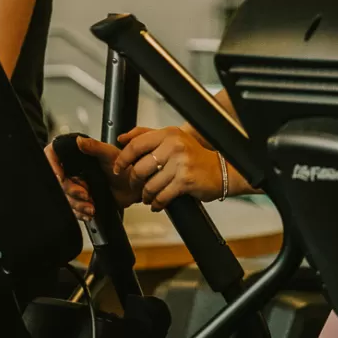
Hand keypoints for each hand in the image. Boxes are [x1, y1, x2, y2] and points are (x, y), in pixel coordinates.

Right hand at [45, 135, 140, 219]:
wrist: (134, 187)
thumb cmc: (125, 167)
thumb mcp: (110, 154)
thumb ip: (94, 146)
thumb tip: (79, 140)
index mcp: (77, 156)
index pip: (54, 158)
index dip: (53, 168)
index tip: (61, 177)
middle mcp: (74, 170)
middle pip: (59, 182)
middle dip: (72, 191)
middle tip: (86, 193)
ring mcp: (77, 185)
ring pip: (66, 197)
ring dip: (78, 204)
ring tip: (91, 205)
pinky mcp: (81, 199)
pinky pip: (73, 208)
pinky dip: (81, 212)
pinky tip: (90, 211)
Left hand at [112, 125, 228, 210]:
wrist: (220, 170)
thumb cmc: (194, 156)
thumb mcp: (172, 138)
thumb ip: (145, 135)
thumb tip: (122, 138)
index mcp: (168, 133)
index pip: (136, 145)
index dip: (123, 159)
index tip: (118, 168)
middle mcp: (174, 145)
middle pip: (140, 168)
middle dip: (134, 182)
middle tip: (136, 186)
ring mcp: (180, 163)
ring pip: (150, 185)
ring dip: (146, 195)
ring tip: (148, 196)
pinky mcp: (185, 180)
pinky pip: (162, 196)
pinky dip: (157, 203)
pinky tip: (157, 203)